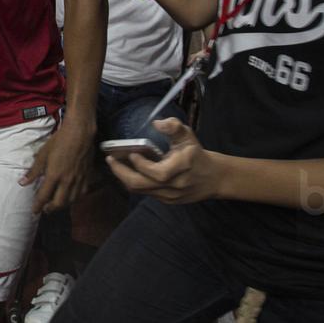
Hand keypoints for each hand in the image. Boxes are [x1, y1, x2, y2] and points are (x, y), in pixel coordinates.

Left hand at [20, 119, 94, 213]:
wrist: (80, 133)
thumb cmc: (60, 141)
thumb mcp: (43, 154)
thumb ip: (33, 171)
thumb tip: (22, 183)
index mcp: (54, 175)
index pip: (43, 196)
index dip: (38, 206)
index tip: (34, 211)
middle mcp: (67, 181)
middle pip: (59, 203)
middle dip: (50, 209)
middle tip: (45, 209)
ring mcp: (78, 179)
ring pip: (71, 200)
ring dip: (63, 205)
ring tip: (56, 204)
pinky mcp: (87, 176)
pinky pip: (82, 193)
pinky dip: (75, 198)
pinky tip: (71, 196)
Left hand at [105, 118, 221, 204]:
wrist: (213, 178)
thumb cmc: (197, 154)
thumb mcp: (188, 136)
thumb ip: (173, 126)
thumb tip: (156, 123)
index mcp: (181, 168)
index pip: (156, 173)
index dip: (140, 164)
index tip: (131, 152)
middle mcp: (175, 185)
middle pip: (140, 185)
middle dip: (121, 172)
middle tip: (110, 159)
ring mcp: (170, 196)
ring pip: (140, 190)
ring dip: (124, 177)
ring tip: (115, 164)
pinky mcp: (167, 201)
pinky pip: (145, 193)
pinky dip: (134, 182)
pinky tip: (128, 171)